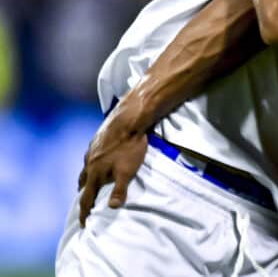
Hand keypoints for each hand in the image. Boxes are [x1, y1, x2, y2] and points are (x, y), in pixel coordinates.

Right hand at [77, 110, 147, 225]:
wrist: (129, 119)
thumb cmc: (130, 147)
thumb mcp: (127, 171)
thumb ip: (119, 190)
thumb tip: (111, 208)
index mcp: (94, 174)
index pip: (86, 199)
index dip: (84, 213)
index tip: (83, 224)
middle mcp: (89, 163)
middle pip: (82, 183)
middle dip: (83, 194)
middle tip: (85, 203)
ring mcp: (91, 150)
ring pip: (85, 168)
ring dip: (87, 178)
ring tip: (90, 183)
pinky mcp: (97, 139)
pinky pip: (91, 156)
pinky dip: (93, 164)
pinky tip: (100, 161)